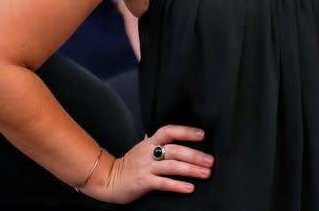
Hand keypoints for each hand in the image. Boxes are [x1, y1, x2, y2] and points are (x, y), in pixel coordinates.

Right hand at [93, 125, 213, 202]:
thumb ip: (156, 140)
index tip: (202, 135)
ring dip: (191, 170)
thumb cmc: (128, 163)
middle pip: (175, 150)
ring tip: (206, 173)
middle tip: (210, 160)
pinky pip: (164, 183)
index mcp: (150, 142)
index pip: (169, 131)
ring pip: (172, 166)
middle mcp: (149, 153)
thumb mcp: (142, 147)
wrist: (107, 179)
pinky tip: (189, 188)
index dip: (186, 131)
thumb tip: (171, 131)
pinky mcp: (144, 183)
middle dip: (195, 155)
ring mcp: (146, 168)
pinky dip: (178, 185)